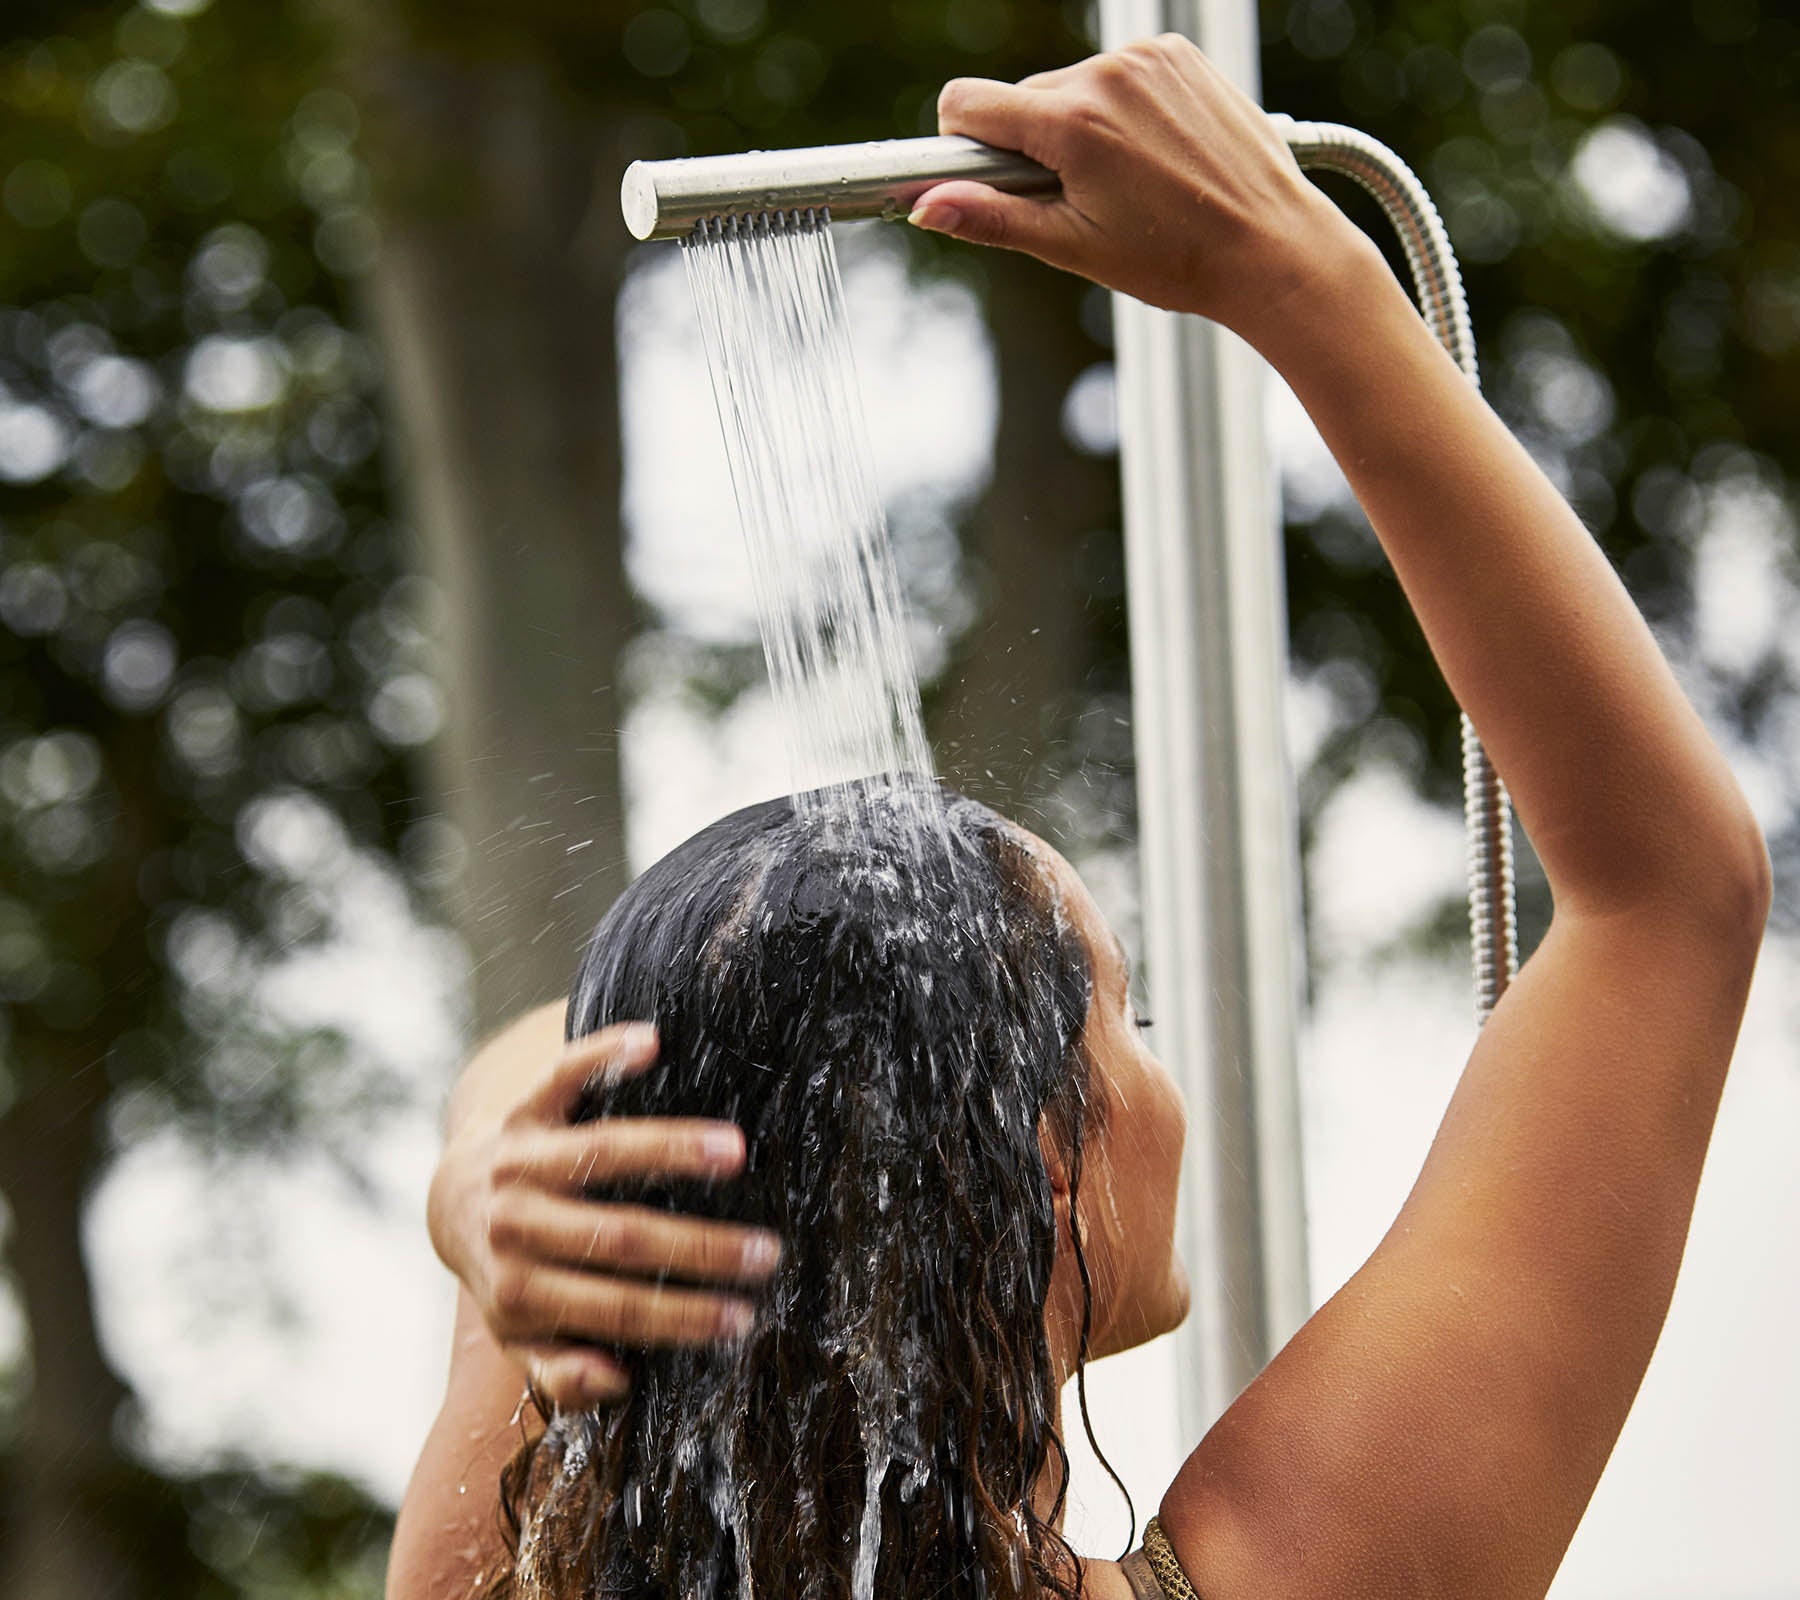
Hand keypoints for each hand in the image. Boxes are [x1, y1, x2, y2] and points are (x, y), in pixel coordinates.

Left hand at [426, 1022, 780, 1410]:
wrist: (453, 1203)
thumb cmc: (511, 1277)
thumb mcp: (522, 1340)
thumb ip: (561, 1373)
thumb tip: (616, 1378)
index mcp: (519, 1293)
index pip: (613, 1307)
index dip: (680, 1315)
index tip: (743, 1315)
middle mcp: (515, 1224)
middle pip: (616, 1235)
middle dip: (697, 1246)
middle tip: (766, 1250)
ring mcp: (518, 1161)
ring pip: (600, 1152)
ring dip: (671, 1149)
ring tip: (736, 1150)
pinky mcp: (523, 1108)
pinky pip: (562, 1075)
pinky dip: (603, 1055)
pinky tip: (653, 1043)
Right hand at [911, 34, 1359, 343]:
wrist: (1268, 246)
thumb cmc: (1174, 258)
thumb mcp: (1071, 246)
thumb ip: (992, 219)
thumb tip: (928, 205)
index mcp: (1073, 122)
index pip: (968, 103)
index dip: (961, 146)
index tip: (981, 180)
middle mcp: (1107, 74)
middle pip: (1022, 100)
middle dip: (1031, 147)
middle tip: (1077, 200)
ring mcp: (1148, 59)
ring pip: (1070, 88)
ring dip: (1078, 129)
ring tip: (1125, 183)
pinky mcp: (1178, 56)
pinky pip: (1118, 75)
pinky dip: (1120, 110)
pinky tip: (1152, 156)